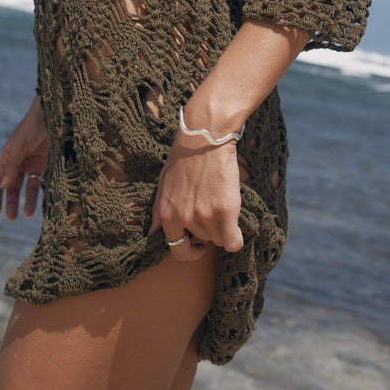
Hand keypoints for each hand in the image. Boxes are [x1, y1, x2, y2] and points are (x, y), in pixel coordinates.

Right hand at [0, 94, 48, 220]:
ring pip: (28, 187)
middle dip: (11, 203)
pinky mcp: (49, 165)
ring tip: (27, 214)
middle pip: (12, 187)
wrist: (55, 113)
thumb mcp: (20, 145)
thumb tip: (4, 187)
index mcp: (8, 157)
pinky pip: (44, 182)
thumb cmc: (33, 126)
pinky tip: (42, 203)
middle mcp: (20, 163)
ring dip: (27, 201)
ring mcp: (34, 164)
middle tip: (11, 218)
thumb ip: (12, 165)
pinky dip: (42, 193)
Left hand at [149, 134, 242, 262]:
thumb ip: (158, 210)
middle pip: (203, 240)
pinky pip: (234, 241)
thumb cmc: (184, 157)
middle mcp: (185, 218)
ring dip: (222, 227)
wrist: (205, 137)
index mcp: (167, 214)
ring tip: (221, 203)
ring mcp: (206, 215)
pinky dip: (236, 239)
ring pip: (219, 239)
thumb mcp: (163, 183)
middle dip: (208, 227)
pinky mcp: (226, 210)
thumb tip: (152, 233)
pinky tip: (237, 228)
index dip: (189, 252)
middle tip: (211, 205)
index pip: (177, 249)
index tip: (198, 247)